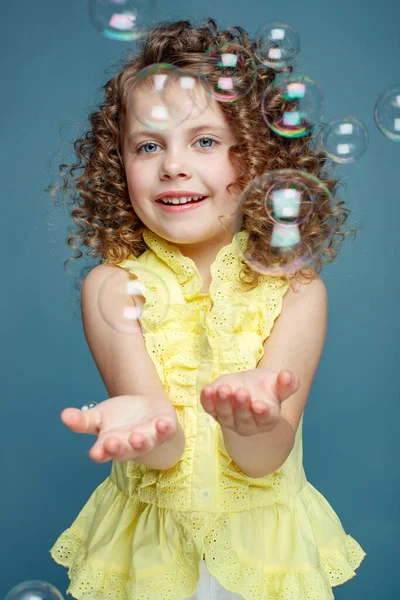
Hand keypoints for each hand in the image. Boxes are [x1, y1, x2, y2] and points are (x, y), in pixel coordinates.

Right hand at [60, 394, 177, 462]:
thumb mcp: (99, 418)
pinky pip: (167, 433)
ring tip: (136, 437)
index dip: (100, 453)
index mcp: (111, 444)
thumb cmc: (120, 420)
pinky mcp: (165, 430)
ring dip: (141, 442)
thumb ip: (83, 420)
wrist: (148, 414)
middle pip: (124, 451)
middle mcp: (130, 445)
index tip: (95, 452)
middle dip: (119, 448)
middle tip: (112, 443)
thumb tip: (64, 415)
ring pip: (145, 444)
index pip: (103, 452)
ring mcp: (149, 438)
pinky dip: (165, 429)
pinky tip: (163, 423)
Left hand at [200, 368, 298, 435]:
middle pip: (243, 418)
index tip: (258, 405)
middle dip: (241, 406)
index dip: (261, 412)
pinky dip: (206, 401)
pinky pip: (209, 409)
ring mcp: (229, 420)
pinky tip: (207, 390)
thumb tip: (287, 376)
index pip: (264, 418)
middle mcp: (247, 424)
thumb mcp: (278, 384)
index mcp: (267, 418)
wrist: (248, 388)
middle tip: (240, 392)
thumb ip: (286, 383)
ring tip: (223, 389)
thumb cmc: (266, 388)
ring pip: (225, 415)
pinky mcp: (214, 411)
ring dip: (223, 403)